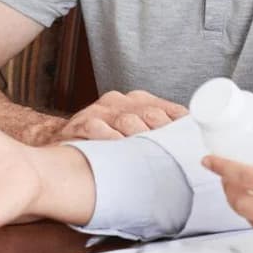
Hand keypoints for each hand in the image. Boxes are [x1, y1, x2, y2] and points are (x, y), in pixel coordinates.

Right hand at [53, 90, 187, 140]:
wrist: (59, 142)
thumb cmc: (103, 142)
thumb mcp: (131, 133)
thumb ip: (155, 136)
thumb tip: (187, 150)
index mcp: (136, 101)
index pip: (166, 108)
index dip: (180, 122)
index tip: (192, 137)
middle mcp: (119, 102)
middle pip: (149, 113)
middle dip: (164, 131)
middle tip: (176, 149)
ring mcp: (100, 111)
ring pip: (127, 119)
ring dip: (141, 136)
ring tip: (153, 151)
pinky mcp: (81, 123)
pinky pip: (98, 128)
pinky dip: (110, 138)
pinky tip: (120, 148)